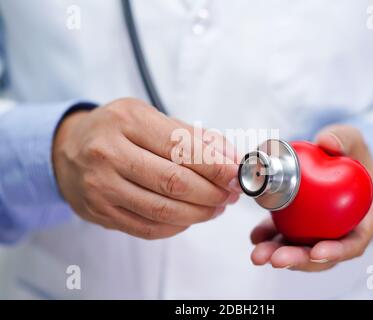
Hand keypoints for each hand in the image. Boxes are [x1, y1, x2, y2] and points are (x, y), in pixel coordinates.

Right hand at [52, 98, 240, 239]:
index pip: (182, 147)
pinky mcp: (100, 212)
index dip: (216, 165)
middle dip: (213, 192)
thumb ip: (193, 136)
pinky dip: (178, 225)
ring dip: (200, 212)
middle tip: (231, 193)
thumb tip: (231, 159)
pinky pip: (148, 228)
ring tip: (217, 206)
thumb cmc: (116, 130)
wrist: (67, 150)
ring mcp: (101, 186)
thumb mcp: (150, 117)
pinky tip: (190, 216)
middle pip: (175, 182)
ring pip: (163, 210)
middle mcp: (109, 153)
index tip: (238, 174)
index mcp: (127, 120)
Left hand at [250, 124, 372, 271]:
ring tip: (258, 253)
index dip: (336, 252)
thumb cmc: (350, 153)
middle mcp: (341, 232)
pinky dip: (270, 238)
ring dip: (279, 254)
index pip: (353, 244)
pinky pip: (285, 236)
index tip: (316, 251)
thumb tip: (326, 141)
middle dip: (297, 259)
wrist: (336, 157)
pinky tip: (256, 236)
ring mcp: (319, 232)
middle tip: (276, 258)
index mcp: (363, 220)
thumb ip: (344, 138)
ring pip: (300, 250)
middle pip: (321, 255)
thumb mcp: (354, 140)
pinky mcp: (301, 227)